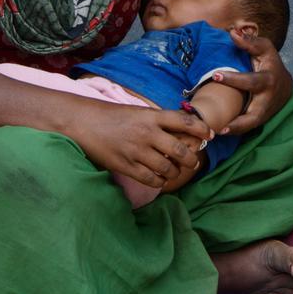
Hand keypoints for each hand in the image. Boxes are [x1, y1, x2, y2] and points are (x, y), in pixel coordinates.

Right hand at [66, 103, 212, 188]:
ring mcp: (136, 151)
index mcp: (151, 116)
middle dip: (191, 159)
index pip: (184, 121)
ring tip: (175, 172)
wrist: (82, 122)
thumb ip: (157, 121)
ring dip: (175, 172)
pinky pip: (150, 179)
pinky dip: (160, 181)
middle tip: (193, 162)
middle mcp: (147, 133)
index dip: (200, 129)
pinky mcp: (125, 166)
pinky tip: (160, 179)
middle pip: (180, 150)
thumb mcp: (138, 111)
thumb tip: (181, 131)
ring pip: (167, 168)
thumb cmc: (111, 116)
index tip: (209, 135)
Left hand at [218, 30, 292, 134]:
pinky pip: (247, 128)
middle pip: (255, 114)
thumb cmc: (271, 63)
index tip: (215, 75)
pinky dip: (235, 131)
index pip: (250, 81)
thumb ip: (249, 42)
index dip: (233, 79)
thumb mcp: (265, 49)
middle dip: (239, 122)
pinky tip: (219, 132)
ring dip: (236, 131)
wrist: (285, 85)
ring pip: (251, 126)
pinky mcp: (261, 120)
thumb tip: (232, 33)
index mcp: (268, 80)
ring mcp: (265, 112)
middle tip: (220, 125)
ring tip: (217, 132)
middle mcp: (267, 100)